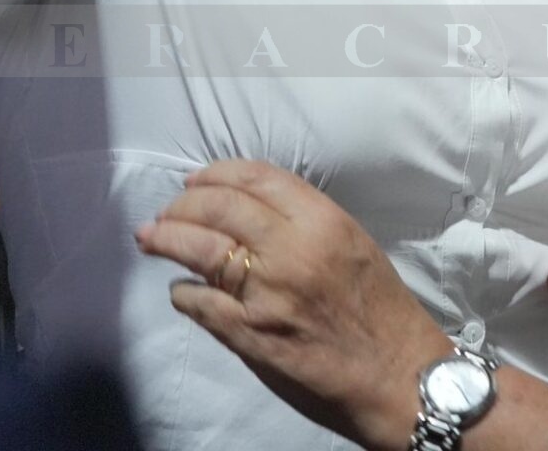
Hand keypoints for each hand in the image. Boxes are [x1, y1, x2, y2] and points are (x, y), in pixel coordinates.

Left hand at [134, 160, 451, 450]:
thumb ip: (306, 224)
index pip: (257, 178)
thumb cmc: (381, 311)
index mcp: (324, 221)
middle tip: (167, 212)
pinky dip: (182, 293)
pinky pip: (199, 303)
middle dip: (183, 205)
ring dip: (167, 239)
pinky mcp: (249, 334)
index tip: (195, 180)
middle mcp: (293, 249)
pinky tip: (181, 292)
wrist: (395, 374)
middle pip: (219, 207)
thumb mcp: (353, 246)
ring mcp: (266, 292)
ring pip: (199, 249)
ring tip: (152, 237)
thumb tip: (252, 213)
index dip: (216, 174)